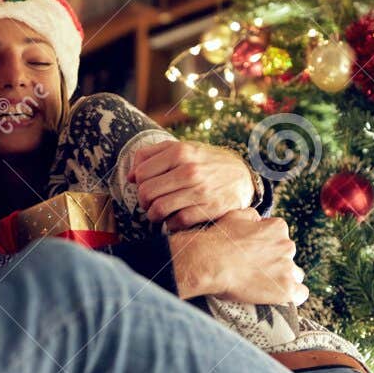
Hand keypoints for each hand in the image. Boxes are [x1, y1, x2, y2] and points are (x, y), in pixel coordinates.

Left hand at [131, 140, 256, 230]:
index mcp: (180, 152)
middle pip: (146, 193)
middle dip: (144, 202)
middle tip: (150, 203)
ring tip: (159, 212)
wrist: (243, 177)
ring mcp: (199, 191)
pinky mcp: (208, 210)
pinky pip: (176, 222)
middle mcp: (189, 170)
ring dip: (154, 215)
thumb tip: (130, 176)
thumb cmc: (206, 162)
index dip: (138, 183)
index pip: (141, 174)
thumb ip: (152, 155)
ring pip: (158, 210)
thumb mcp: (183, 148)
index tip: (146, 186)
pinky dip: (170, 224)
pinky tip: (174, 218)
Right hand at [170, 209, 306, 304]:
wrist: (210, 262)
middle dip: (276, 263)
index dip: (268, 248)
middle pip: (288, 257)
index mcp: (278, 228)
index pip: (281, 238)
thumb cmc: (219, 240)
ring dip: (283, 279)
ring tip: (264, 285)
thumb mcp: (235, 216)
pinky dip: (291, 296)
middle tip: (256, 271)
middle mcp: (287, 246)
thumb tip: (258, 221)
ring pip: (295, 275)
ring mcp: (287, 268)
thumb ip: (253, 217)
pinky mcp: (285, 289)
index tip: (256, 255)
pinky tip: (278, 297)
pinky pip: (300, 294)